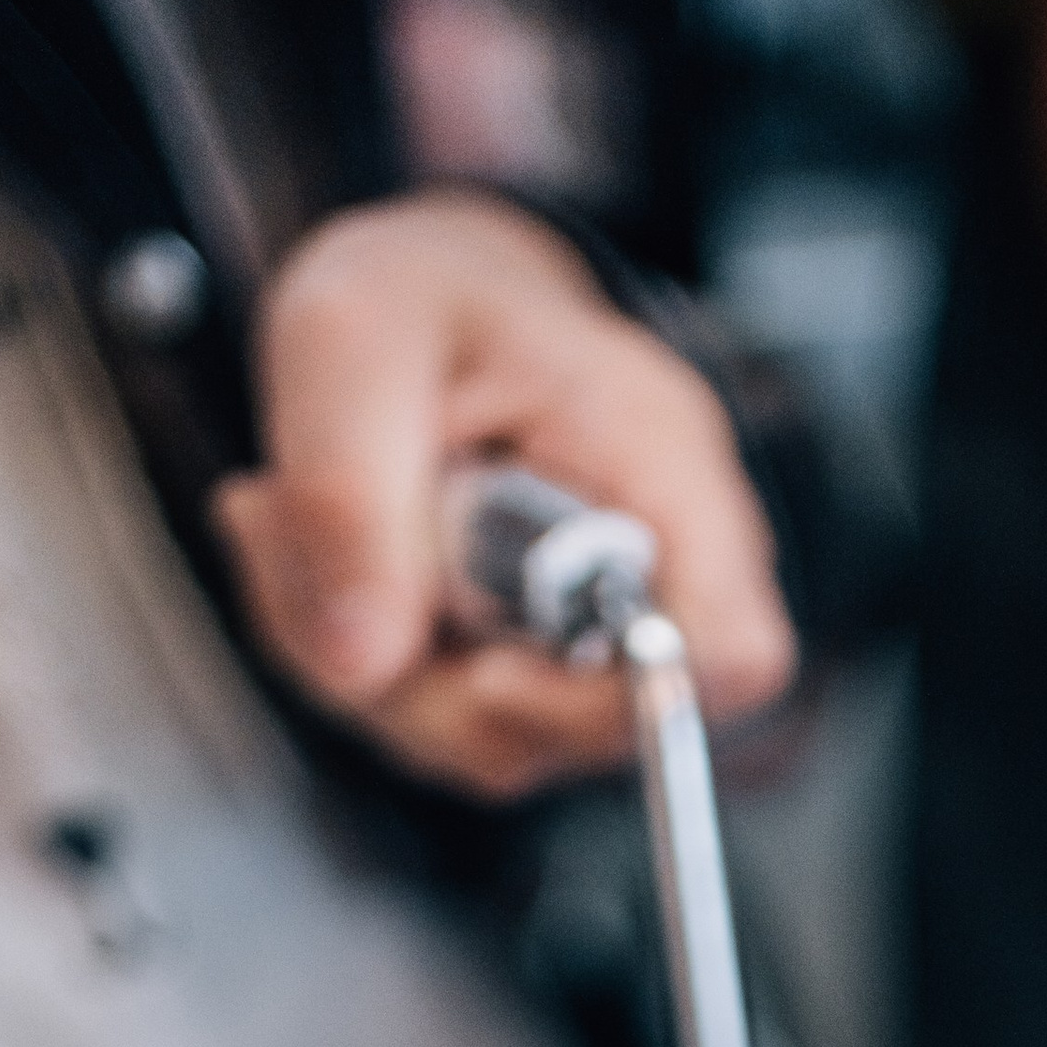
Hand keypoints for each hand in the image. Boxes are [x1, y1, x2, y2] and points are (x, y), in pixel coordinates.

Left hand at [215, 193, 794, 796]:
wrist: (429, 308)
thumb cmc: (419, 303)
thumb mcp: (347, 343)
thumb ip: (348, 498)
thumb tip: (362, 665)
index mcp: (660, 459)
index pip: (732, 652)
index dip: (629, 698)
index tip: (482, 669)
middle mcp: (662, 567)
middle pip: (600, 725)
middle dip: (431, 682)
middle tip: (323, 548)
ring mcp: (604, 638)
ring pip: (504, 743)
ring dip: (377, 675)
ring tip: (313, 535)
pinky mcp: (542, 678)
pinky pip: (457, 732)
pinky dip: (368, 675)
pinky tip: (342, 572)